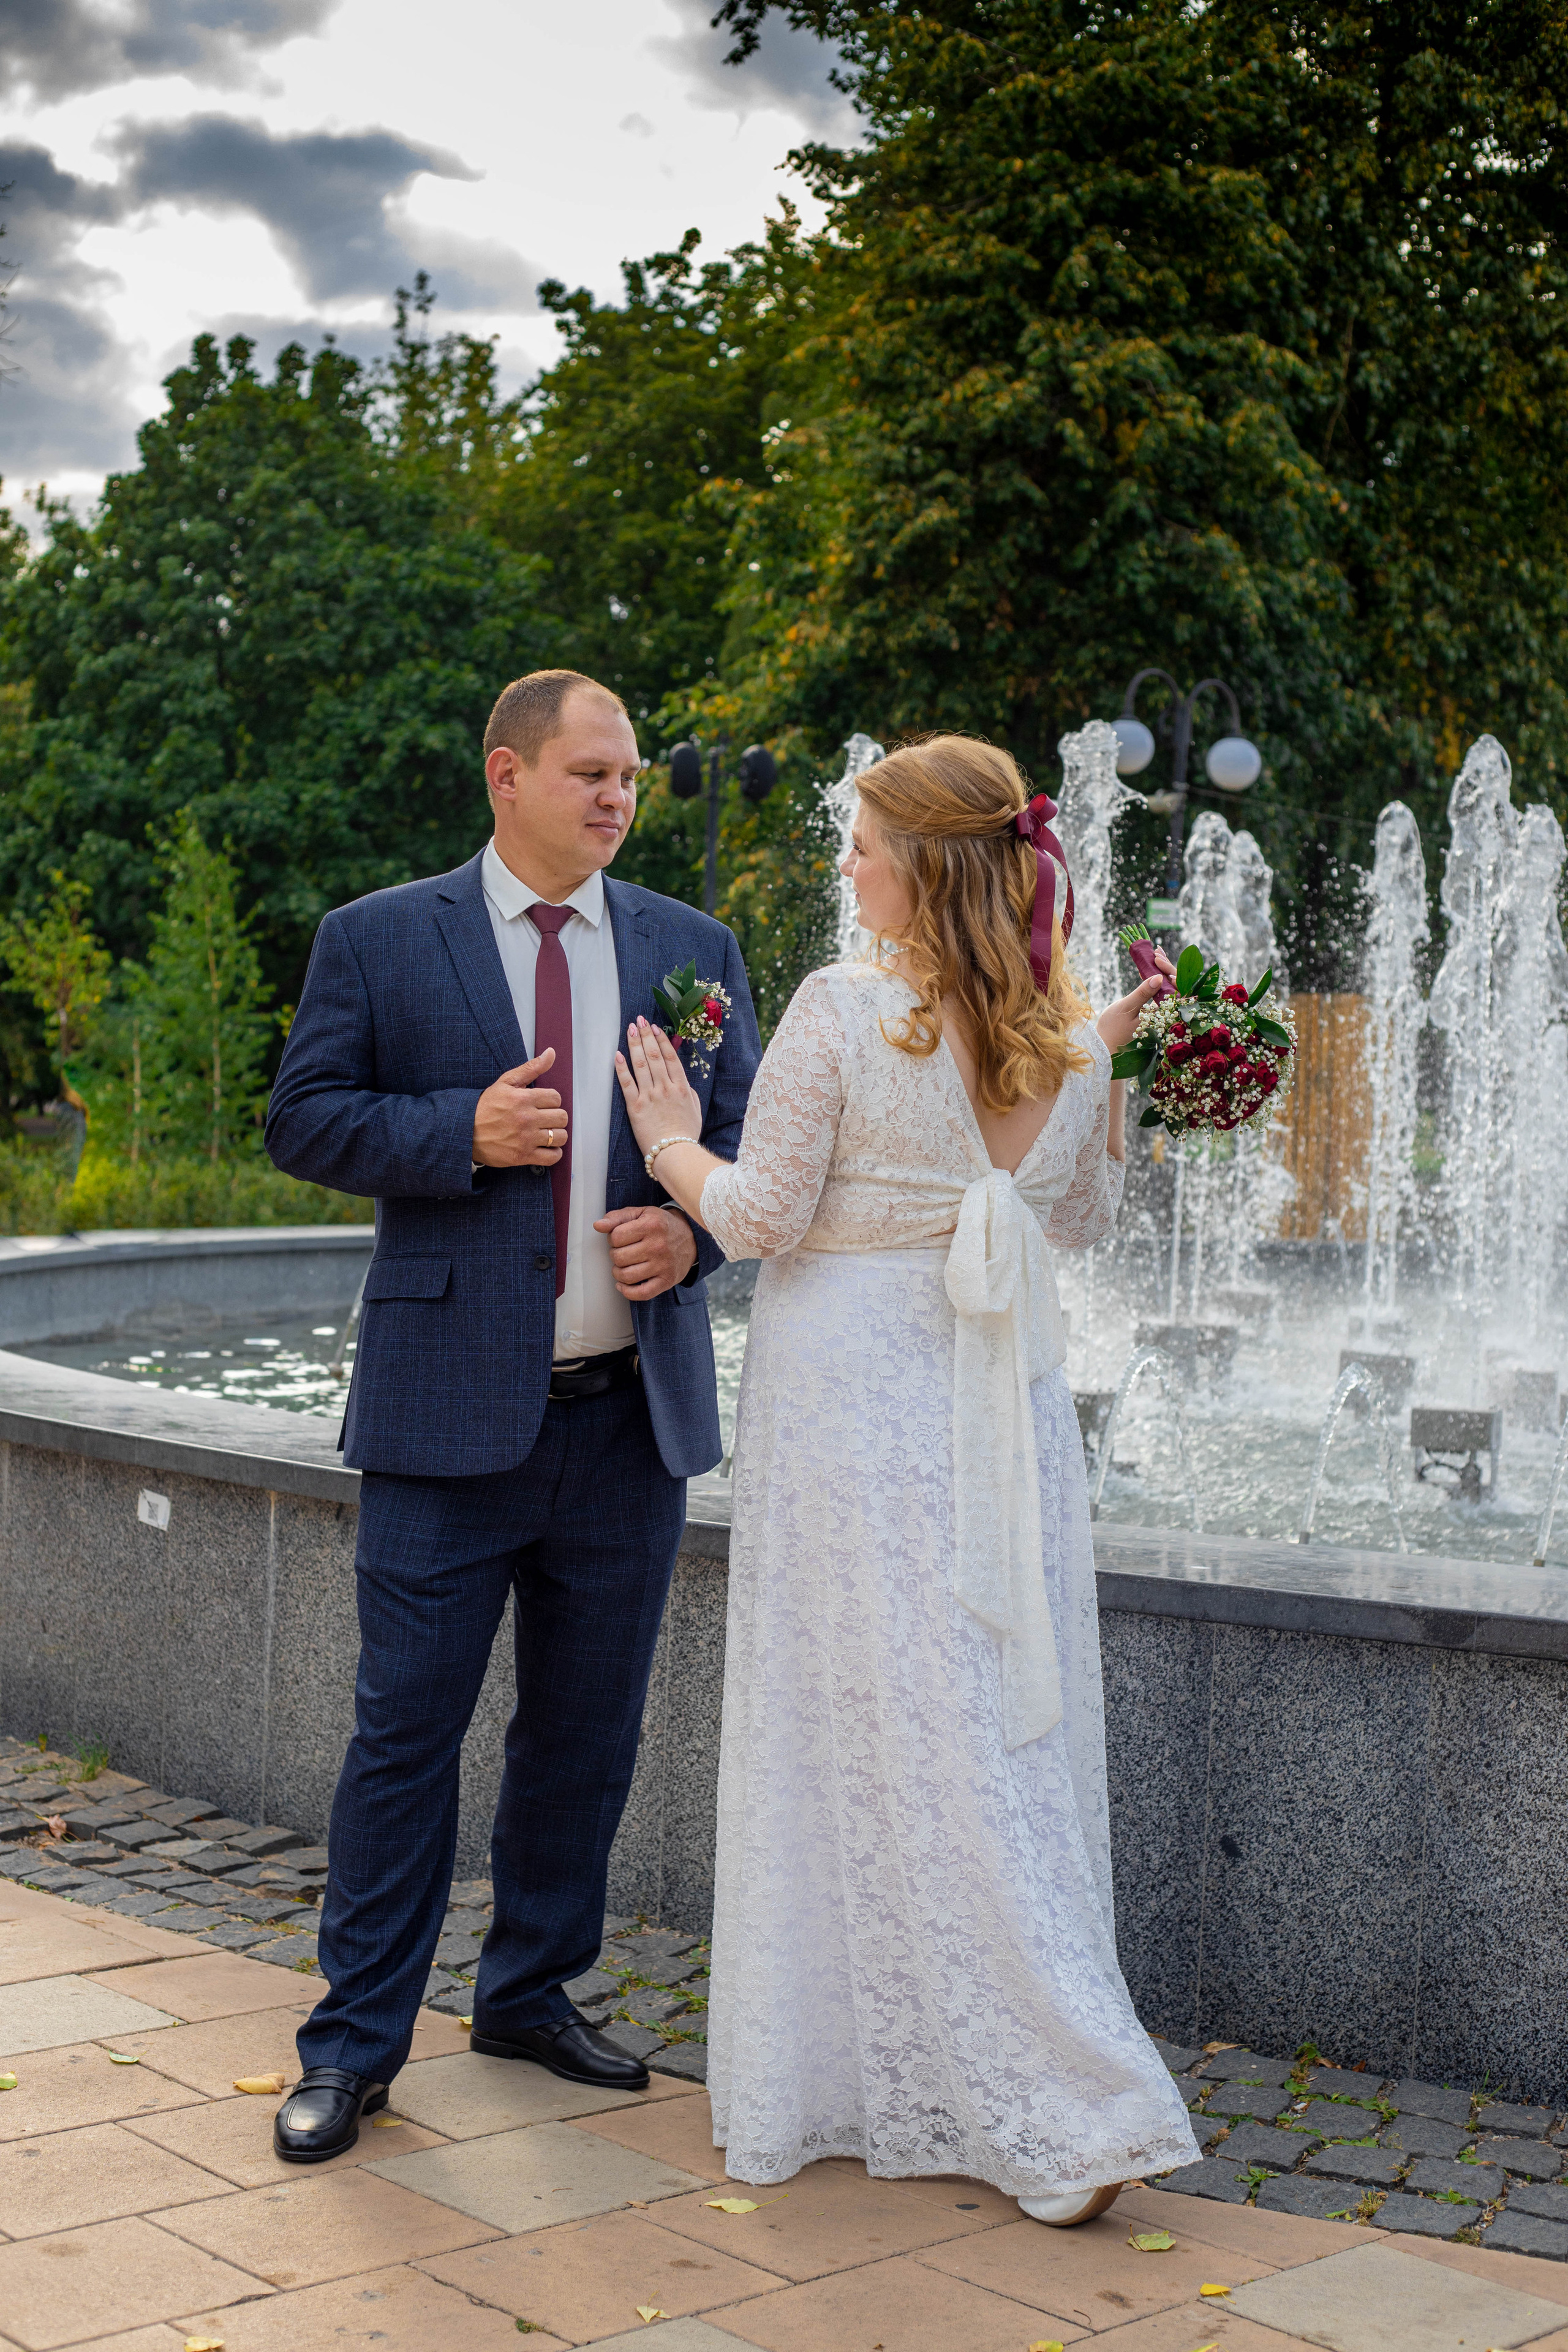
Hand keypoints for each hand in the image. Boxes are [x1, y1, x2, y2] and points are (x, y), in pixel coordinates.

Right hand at [472, 1048, 568, 1167]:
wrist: (464, 1131)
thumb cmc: (485, 1106)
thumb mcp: (506, 1082)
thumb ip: (531, 1068)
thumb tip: (551, 1053)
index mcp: (523, 1098)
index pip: (556, 1098)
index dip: (551, 1101)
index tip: (542, 1105)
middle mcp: (527, 1118)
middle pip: (561, 1117)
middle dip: (555, 1117)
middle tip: (545, 1119)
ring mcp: (525, 1139)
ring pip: (560, 1136)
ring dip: (557, 1135)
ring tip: (546, 1133)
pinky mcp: (523, 1156)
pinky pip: (552, 1157)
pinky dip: (553, 1153)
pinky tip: (546, 1147)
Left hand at [593, 1204, 697, 1299]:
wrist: (692, 1237)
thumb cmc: (662, 1225)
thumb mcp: (641, 1213)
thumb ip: (618, 1217)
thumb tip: (597, 1226)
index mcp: (651, 1225)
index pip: (615, 1237)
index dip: (612, 1238)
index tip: (619, 1238)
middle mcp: (658, 1245)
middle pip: (619, 1257)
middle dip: (615, 1255)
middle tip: (623, 1251)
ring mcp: (663, 1265)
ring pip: (626, 1276)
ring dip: (618, 1273)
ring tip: (623, 1266)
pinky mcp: (667, 1280)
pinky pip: (641, 1294)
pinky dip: (627, 1292)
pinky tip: (623, 1284)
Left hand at [614, 1016, 702, 1154]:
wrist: (675, 1153)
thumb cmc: (686, 1134)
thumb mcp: (695, 1109)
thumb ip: (688, 1092)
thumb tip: (681, 1080)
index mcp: (682, 1087)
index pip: (670, 1057)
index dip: (661, 1040)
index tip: (655, 1028)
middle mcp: (665, 1088)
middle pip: (654, 1056)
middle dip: (646, 1035)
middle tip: (640, 1020)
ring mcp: (650, 1096)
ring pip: (641, 1065)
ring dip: (634, 1044)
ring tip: (630, 1029)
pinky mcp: (635, 1107)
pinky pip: (627, 1083)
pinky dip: (621, 1068)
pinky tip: (617, 1054)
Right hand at [1097, 949, 1177, 1054]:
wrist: (1103, 1044)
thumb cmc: (1112, 1028)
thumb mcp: (1126, 1008)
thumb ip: (1143, 993)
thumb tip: (1159, 977)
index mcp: (1163, 1016)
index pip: (1176, 992)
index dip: (1170, 972)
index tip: (1158, 960)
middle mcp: (1165, 1015)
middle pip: (1174, 988)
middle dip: (1166, 967)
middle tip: (1156, 951)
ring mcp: (1159, 1014)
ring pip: (1167, 989)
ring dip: (1162, 970)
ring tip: (1155, 954)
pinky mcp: (1153, 1012)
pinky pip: (1160, 992)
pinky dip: (1156, 979)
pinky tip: (1151, 967)